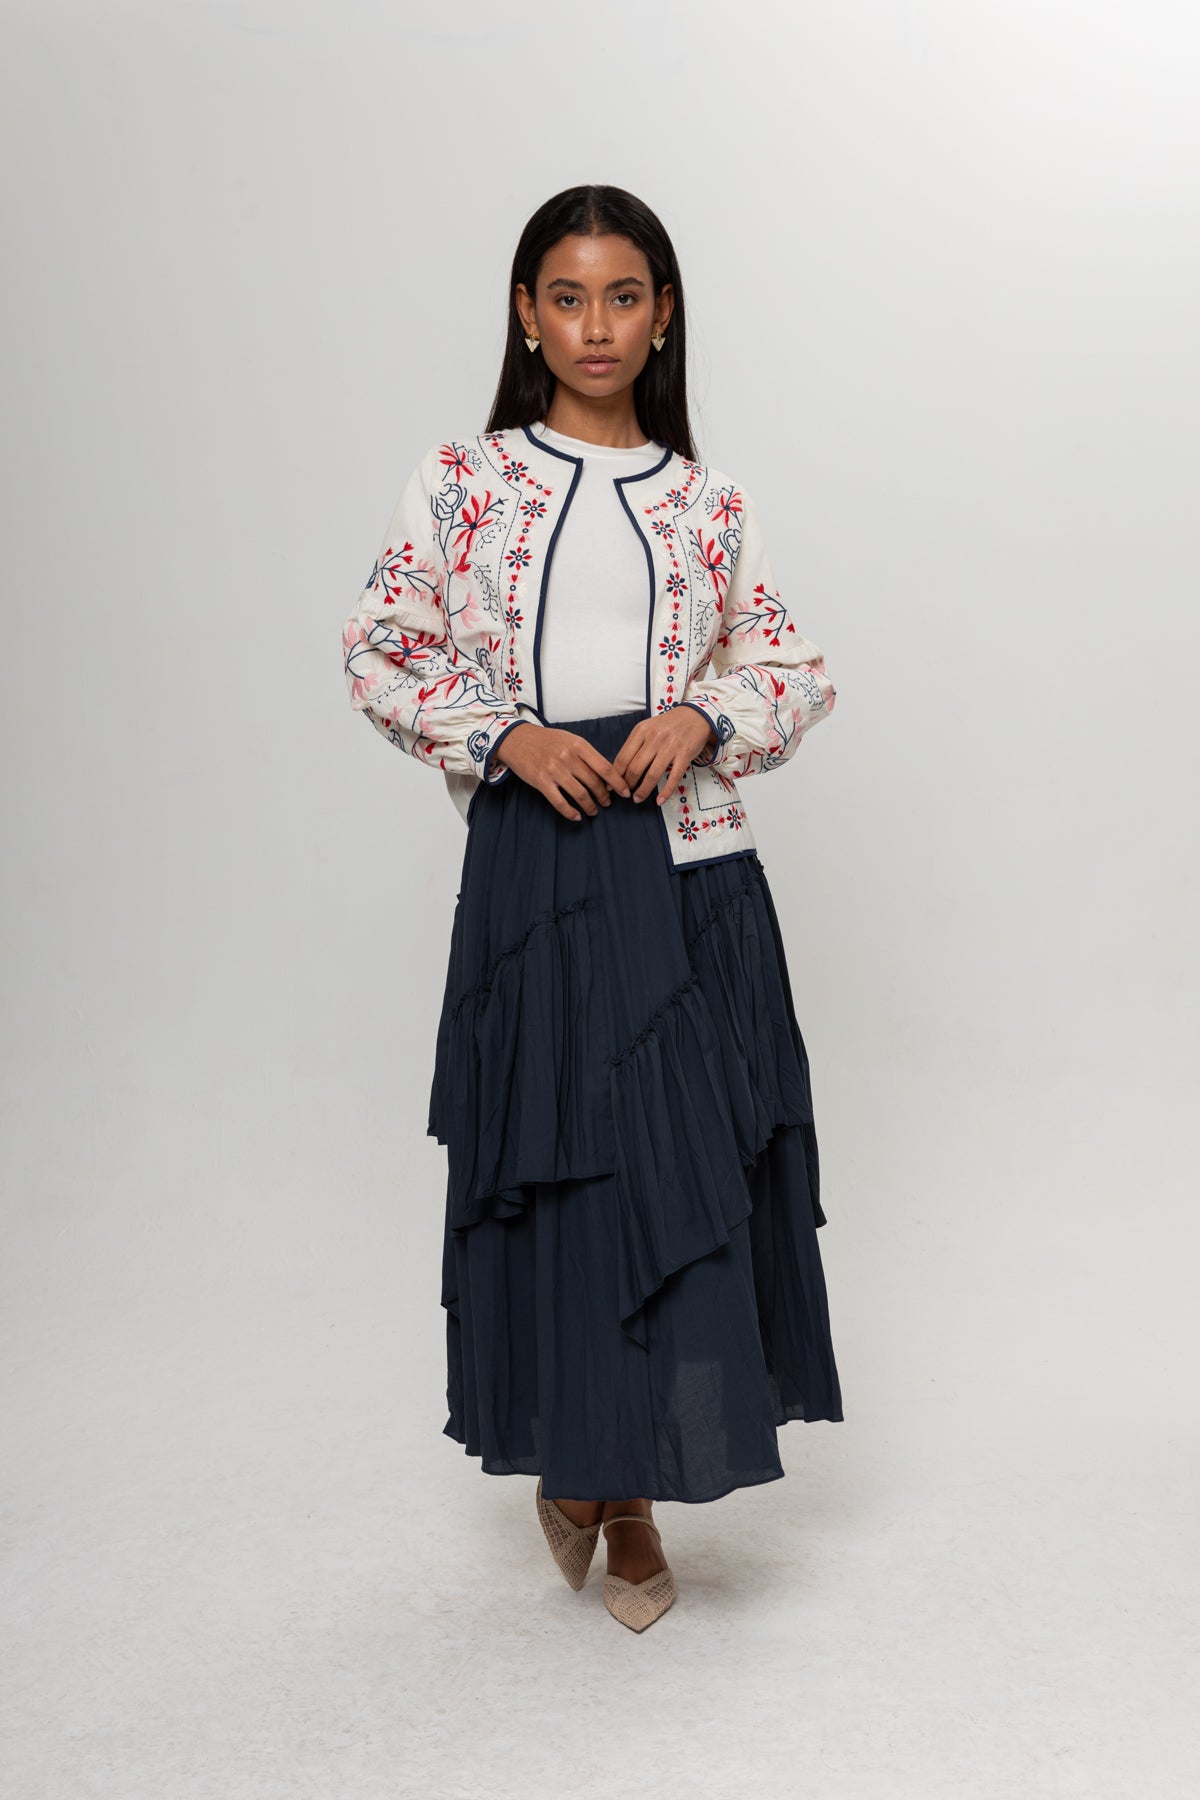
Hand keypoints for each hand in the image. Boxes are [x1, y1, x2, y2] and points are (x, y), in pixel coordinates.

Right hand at [492, 722, 631, 821]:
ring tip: (593, 811)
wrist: (517, 739)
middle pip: (594, 782)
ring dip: (589, 806)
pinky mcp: (541, 781)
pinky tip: (577, 816)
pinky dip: (570, 812)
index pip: (605, 767)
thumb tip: (606, 774)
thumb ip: (587, 755)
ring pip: (579, 794)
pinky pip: (559, 802)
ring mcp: (554, 770)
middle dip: (604, 796)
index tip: (625, 792)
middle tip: (607, 803)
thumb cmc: (547, 740)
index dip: (618, 783)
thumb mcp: (570, 739)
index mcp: (579, 745)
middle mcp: (568, 757)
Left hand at [612, 708, 716, 805]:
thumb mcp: (647, 728)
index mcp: (641, 731)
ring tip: (637, 799)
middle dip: (627, 785)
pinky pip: (674, 777)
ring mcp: (670, 746)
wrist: (695, 715)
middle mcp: (654, 738)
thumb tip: (620, 769)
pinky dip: (666, 792)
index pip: (622, 758)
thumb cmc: (668, 724)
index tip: (612, 786)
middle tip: (625, 794)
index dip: (615, 776)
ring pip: (652, 775)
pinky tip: (659, 800)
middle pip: (635, 768)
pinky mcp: (685, 754)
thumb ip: (635, 745)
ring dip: (643, 791)